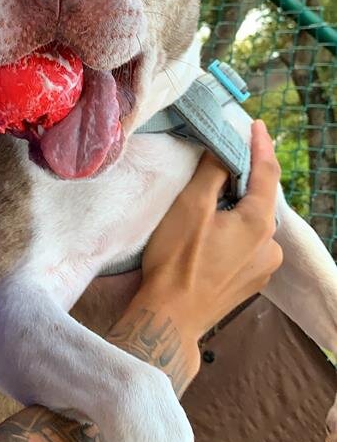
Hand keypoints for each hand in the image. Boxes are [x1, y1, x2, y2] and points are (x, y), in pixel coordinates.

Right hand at [139, 118, 282, 340]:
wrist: (170, 318)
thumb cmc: (177, 259)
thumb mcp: (191, 206)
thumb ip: (213, 172)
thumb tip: (224, 151)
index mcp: (260, 223)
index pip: (267, 172)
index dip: (261, 145)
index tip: (256, 124)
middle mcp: (271, 246)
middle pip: (261, 199)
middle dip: (244, 178)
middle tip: (224, 158)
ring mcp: (263, 267)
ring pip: (254, 223)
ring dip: (237, 207)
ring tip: (212, 201)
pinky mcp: (251, 282)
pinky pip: (248, 244)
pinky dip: (235, 230)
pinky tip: (213, 233)